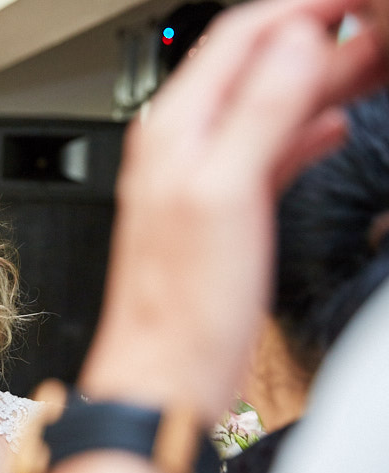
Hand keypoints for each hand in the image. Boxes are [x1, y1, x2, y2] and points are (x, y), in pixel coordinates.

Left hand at [82, 0, 387, 421]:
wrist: (165, 373)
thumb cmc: (183, 304)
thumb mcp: (225, 195)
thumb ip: (258, 113)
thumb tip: (294, 44)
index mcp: (175, 131)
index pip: (239, 36)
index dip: (301, 7)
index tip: (356, 0)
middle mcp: (182, 147)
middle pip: (256, 66)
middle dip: (318, 40)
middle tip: (378, 30)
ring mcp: (201, 179)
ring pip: (266, 107)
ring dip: (319, 82)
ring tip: (374, 65)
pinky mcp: (220, 212)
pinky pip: (266, 152)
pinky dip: (302, 131)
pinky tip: (332, 128)